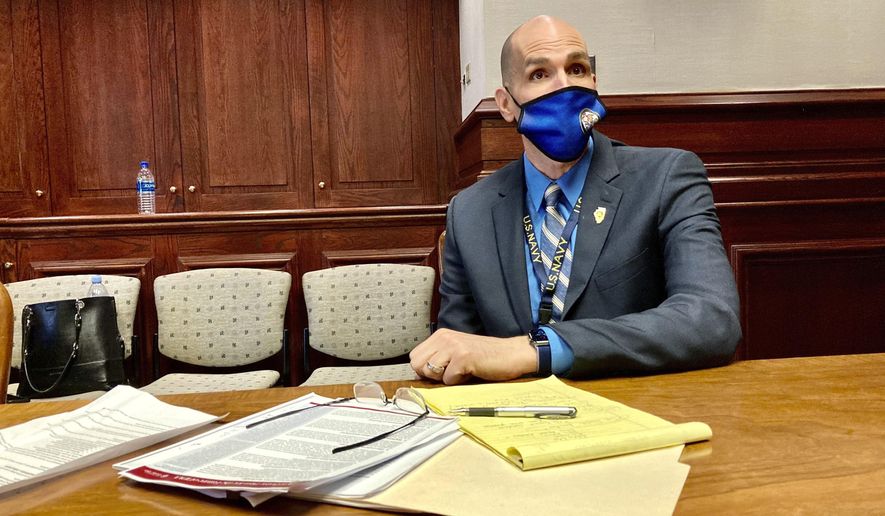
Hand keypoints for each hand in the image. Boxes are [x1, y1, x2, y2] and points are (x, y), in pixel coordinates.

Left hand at [409, 328, 537, 384]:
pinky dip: (459, 382)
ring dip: (446, 378)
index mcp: (441, 335)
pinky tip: (471, 372)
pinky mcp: (463, 357)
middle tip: (452, 372)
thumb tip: (420, 373)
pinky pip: (448, 379)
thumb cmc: (486, 357)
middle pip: (418, 365)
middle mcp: (444, 337)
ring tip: (462, 371)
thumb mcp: (457, 352)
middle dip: (432, 375)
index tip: (441, 371)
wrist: (511, 354)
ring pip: (431, 371)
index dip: (425, 369)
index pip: (415, 356)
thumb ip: (439, 357)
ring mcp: (453, 346)